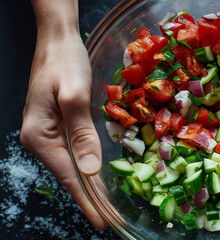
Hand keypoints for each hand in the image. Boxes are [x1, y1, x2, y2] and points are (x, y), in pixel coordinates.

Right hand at [20, 0, 105, 229]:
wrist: (57, 41)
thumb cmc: (64, 64)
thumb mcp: (74, 96)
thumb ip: (82, 133)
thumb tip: (89, 170)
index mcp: (40, 135)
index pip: (69, 176)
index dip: (88, 200)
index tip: (103, 220)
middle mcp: (41, 139)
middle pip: (71, 174)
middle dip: (92, 197)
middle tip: (112, 218)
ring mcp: (49, 133)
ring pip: (73, 165)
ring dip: (92, 184)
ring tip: (109, 204)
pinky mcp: (59, 125)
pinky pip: (75, 152)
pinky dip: (89, 166)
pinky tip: (99, 176)